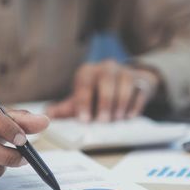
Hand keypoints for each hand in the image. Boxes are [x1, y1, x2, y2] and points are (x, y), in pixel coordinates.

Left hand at [46, 59, 160, 121]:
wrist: (126, 83)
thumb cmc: (98, 94)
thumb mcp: (82, 99)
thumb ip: (66, 108)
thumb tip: (48, 115)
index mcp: (88, 71)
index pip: (84, 82)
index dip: (83, 101)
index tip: (84, 119)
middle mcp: (106, 67)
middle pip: (106, 81)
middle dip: (104, 102)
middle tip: (102, 121)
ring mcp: (125, 72)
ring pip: (124, 84)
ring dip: (120, 103)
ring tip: (117, 119)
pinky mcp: (140, 80)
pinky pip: (139, 90)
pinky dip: (135, 104)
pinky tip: (130, 116)